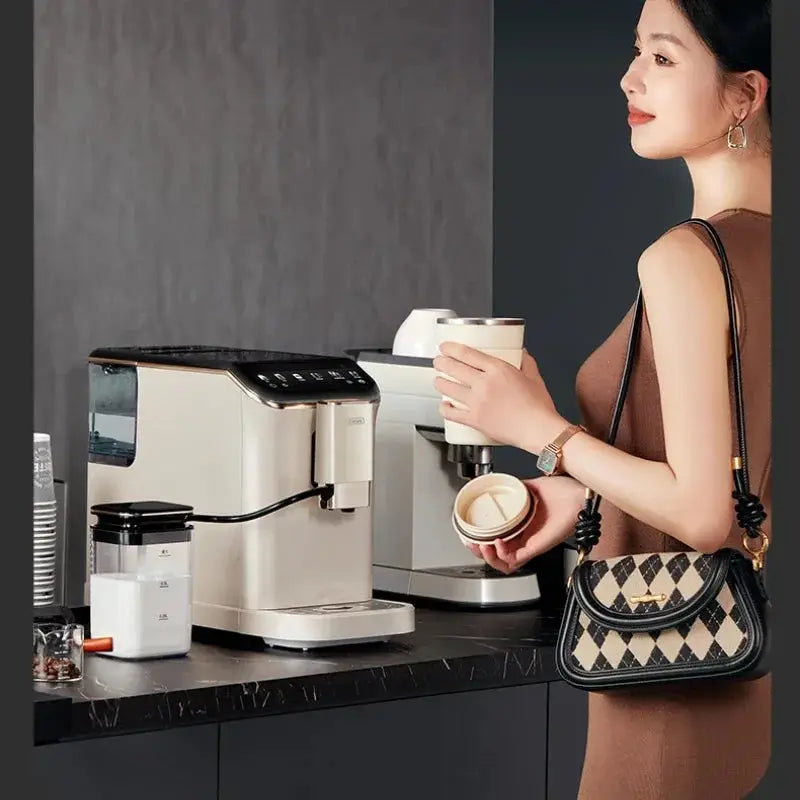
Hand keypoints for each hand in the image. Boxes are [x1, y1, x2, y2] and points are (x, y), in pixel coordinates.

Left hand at [433, 343, 566, 453]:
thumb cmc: (539, 407)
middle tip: (438, 362)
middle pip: (453, 368)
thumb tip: (521, 354)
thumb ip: (526, 363)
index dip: (451, 348)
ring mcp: (477, 402)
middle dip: (441, 363)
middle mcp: (484, 384)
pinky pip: (452, 414)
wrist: (539, 430)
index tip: (445, 347)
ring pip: (448, 389)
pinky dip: (444, 409)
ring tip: (438, 380)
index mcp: (498, 370)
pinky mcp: (475, 420)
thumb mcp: (534, 378)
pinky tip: (443, 406)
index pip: (467, 354)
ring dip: (439, 382)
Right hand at [467, 476, 584, 573]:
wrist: (578, 494)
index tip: (471, 534)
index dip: (483, 541)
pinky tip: (497, 543)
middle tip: (472, 543)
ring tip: (482, 546)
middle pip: (498, 557)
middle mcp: (526, 539)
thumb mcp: (532, 487)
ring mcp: (532, 544)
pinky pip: (517, 559)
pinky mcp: (538, 547)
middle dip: (481, 553)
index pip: (499, 542)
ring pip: (505, 564)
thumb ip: (518, 487)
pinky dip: (503, 554)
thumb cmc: (563, 492)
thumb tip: (504, 481)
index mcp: (524, 528)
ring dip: (489, 557)